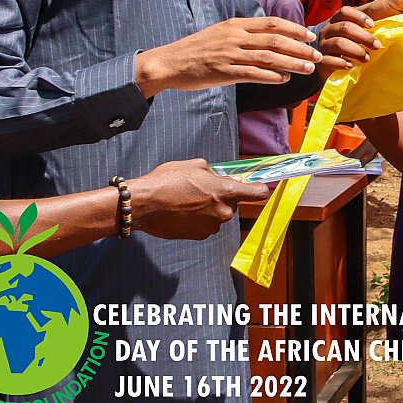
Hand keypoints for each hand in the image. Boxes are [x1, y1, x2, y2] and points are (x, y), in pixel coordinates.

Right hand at [130, 159, 271, 239]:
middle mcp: (224, 212)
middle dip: (222, 197)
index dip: (259, 189)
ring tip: (187, 201)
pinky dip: (198, 220)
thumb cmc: (168, 181)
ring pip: (218, 215)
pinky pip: (205, 225)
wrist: (144, 204)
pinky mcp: (198, 236)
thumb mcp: (195, 166)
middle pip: (233, 204)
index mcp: (226, 192)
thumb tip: (222, 178)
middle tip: (202, 190)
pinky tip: (182, 212)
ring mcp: (211, 227)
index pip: (258, 193)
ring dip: (209, 209)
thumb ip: (215, 173)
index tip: (257, 187)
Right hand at [135, 17, 320, 98]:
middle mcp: (235, 36)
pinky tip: (285, 79)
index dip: (295, 29)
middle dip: (300, 48)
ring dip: (292, 63)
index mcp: (236, 24)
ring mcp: (229, 54)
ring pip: (269, 57)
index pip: (273, 23)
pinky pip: (253, 74)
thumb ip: (244, 33)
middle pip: (276, 40)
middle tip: (317, 54)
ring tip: (308, 68)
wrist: (169, 62)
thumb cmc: (197, 49)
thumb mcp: (221, 32)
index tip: (310, 35)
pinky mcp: (224, 72)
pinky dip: (272, 76)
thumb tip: (271, 38)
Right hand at [316, 0, 402, 72]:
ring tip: (367, 58)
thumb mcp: (389, 23)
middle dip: (360, 36)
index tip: (372, 25)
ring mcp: (327, 46)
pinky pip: (326, 61)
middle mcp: (333, 30)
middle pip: (342, 27)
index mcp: (347, 18)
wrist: (345, 64)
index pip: (346, 11)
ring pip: (334, 43)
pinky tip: (350, 66)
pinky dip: (339, 63)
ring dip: (352, 50)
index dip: (358, 16)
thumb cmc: (370, 41)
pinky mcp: (324, 63)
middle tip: (377, 46)